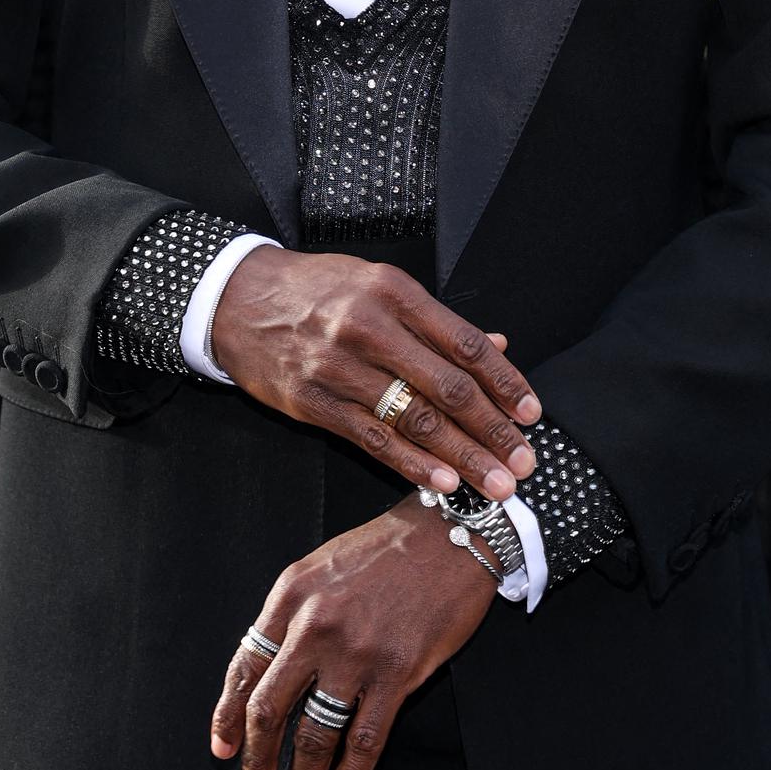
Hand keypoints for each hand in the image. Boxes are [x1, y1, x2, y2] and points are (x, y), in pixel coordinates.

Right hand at [209, 246, 541, 503]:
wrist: (238, 298)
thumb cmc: (319, 290)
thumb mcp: (380, 286)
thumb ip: (436, 323)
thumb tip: (499, 347)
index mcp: (394, 291)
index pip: (465, 343)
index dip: (504, 382)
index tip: (532, 414)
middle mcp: (369, 327)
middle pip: (447, 387)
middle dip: (493, 430)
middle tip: (526, 462)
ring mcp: (339, 367)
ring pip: (414, 419)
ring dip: (462, 456)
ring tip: (496, 483)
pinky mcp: (313, 401)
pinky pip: (372, 439)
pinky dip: (411, 463)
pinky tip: (443, 481)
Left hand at [210, 493, 498, 769]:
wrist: (450, 535)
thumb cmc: (386, 550)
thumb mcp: (321, 566)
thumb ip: (292, 614)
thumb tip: (268, 668)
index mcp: (289, 596)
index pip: (245, 667)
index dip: (228, 715)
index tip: (222, 748)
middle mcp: (315, 626)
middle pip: (270, 707)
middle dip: (257, 756)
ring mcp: (356, 652)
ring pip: (316, 733)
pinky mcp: (397, 672)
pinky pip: (365, 740)